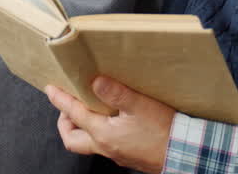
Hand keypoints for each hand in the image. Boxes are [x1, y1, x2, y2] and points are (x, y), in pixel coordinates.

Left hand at [45, 77, 175, 172]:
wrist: (186, 153)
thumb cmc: (165, 132)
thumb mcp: (139, 105)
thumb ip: (115, 92)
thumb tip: (95, 81)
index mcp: (103, 134)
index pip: (74, 114)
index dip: (60, 100)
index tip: (51, 89)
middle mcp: (105, 147)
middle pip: (72, 139)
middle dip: (65, 122)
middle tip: (68, 105)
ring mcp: (116, 154)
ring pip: (87, 144)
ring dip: (81, 127)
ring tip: (88, 109)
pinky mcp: (127, 156)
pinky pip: (103, 145)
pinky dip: (98, 131)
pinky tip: (110, 119)